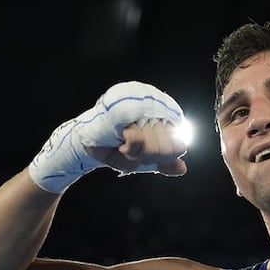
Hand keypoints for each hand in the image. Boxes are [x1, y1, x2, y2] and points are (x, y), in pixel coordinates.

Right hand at [28, 81, 186, 192]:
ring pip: (155, 144)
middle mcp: (155, 101)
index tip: (145, 155)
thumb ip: (164, 162)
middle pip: (169, 147)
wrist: (86, 144)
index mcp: (165, 111)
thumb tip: (182, 168)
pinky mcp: (122, 109)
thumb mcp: (143, 158)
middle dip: (150, 158)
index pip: (180, 144)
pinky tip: (121, 145)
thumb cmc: (116, 147)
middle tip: (132, 152)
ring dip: (139, 155)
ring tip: (125, 147)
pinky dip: (130, 149)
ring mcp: (139, 102)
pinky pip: (137, 138)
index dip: (164, 156)